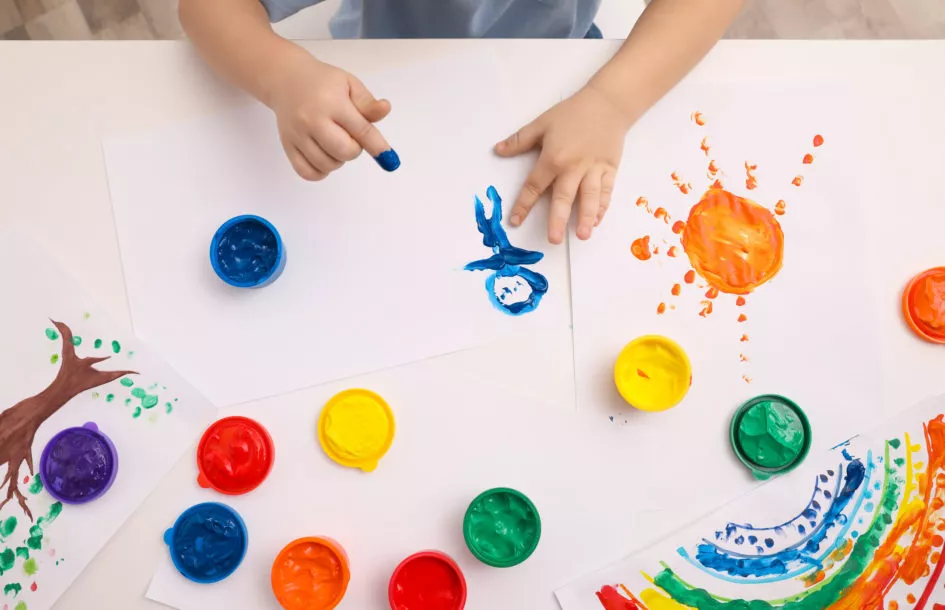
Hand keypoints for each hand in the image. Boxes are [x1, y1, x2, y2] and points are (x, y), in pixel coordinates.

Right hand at [267, 46, 396, 180]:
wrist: (286, 79)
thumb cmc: (322, 82)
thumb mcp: (349, 84)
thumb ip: (367, 103)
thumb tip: (385, 109)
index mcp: (331, 102)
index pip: (360, 130)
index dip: (376, 145)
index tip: (387, 157)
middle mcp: (312, 120)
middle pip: (344, 152)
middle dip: (354, 148)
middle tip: (348, 135)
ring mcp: (297, 135)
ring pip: (328, 165)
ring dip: (338, 159)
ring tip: (334, 141)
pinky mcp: (287, 145)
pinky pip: (308, 172)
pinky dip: (320, 171)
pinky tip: (324, 156)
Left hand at [495, 84, 632, 243]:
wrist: (607, 103)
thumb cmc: (572, 113)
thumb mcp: (542, 123)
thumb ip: (520, 140)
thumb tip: (498, 150)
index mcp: (553, 157)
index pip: (535, 186)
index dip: (524, 204)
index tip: (515, 221)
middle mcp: (574, 167)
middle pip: (564, 197)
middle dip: (558, 220)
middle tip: (554, 239)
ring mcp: (594, 169)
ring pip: (590, 197)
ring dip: (586, 217)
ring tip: (584, 235)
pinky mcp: (610, 169)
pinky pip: (606, 191)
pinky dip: (602, 206)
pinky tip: (597, 220)